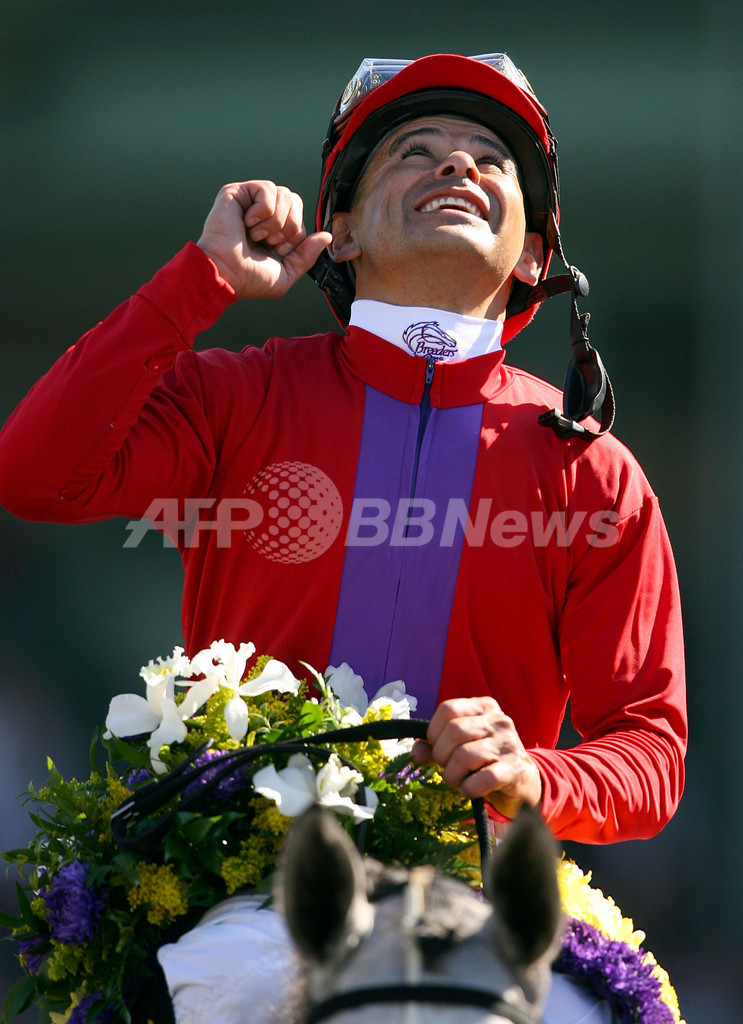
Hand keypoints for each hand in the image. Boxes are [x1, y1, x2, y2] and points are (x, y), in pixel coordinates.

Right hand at [196, 181, 331, 299]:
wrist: (225, 274)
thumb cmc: (248, 278)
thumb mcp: (286, 273)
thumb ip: (307, 256)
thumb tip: (326, 236)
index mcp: (272, 229)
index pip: (299, 216)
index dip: (296, 235)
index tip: (277, 250)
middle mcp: (261, 212)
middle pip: (295, 200)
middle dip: (288, 227)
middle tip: (268, 242)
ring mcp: (248, 200)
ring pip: (284, 194)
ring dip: (274, 222)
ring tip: (255, 235)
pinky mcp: (237, 191)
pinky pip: (268, 189)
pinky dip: (261, 212)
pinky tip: (245, 224)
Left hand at [412, 696, 541, 818]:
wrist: (523, 783)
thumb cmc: (485, 761)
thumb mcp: (459, 747)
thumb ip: (434, 746)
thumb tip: (415, 753)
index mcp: (484, 707)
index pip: (448, 709)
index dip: (434, 731)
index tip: (437, 748)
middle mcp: (499, 720)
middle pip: (455, 731)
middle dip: (442, 755)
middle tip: (447, 768)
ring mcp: (509, 743)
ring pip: (465, 755)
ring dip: (453, 775)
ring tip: (458, 781)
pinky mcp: (515, 769)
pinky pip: (483, 779)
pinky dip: (469, 788)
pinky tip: (470, 790)